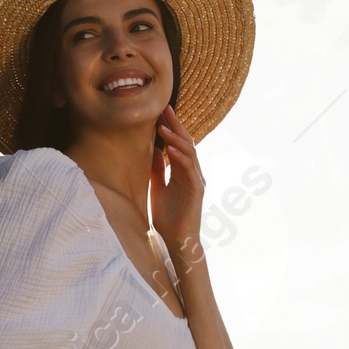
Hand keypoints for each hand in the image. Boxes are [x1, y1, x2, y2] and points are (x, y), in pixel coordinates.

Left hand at [151, 103, 205, 258]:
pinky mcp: (197, 191)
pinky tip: (170, 149)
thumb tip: (152, 150)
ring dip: (176, 139)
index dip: (171, 127)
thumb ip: (157, 170)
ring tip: (163, 127)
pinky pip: (189, 170)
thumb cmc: (169, 218)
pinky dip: (180, 158)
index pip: (178, 143)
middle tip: (165, 108)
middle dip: (176, 125)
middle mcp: (192, 172)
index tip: (161, 112)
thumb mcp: (157, 188)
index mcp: (182, 171)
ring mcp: (196, 181)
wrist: (178, 240)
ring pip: (189, 154)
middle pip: (186, 143)